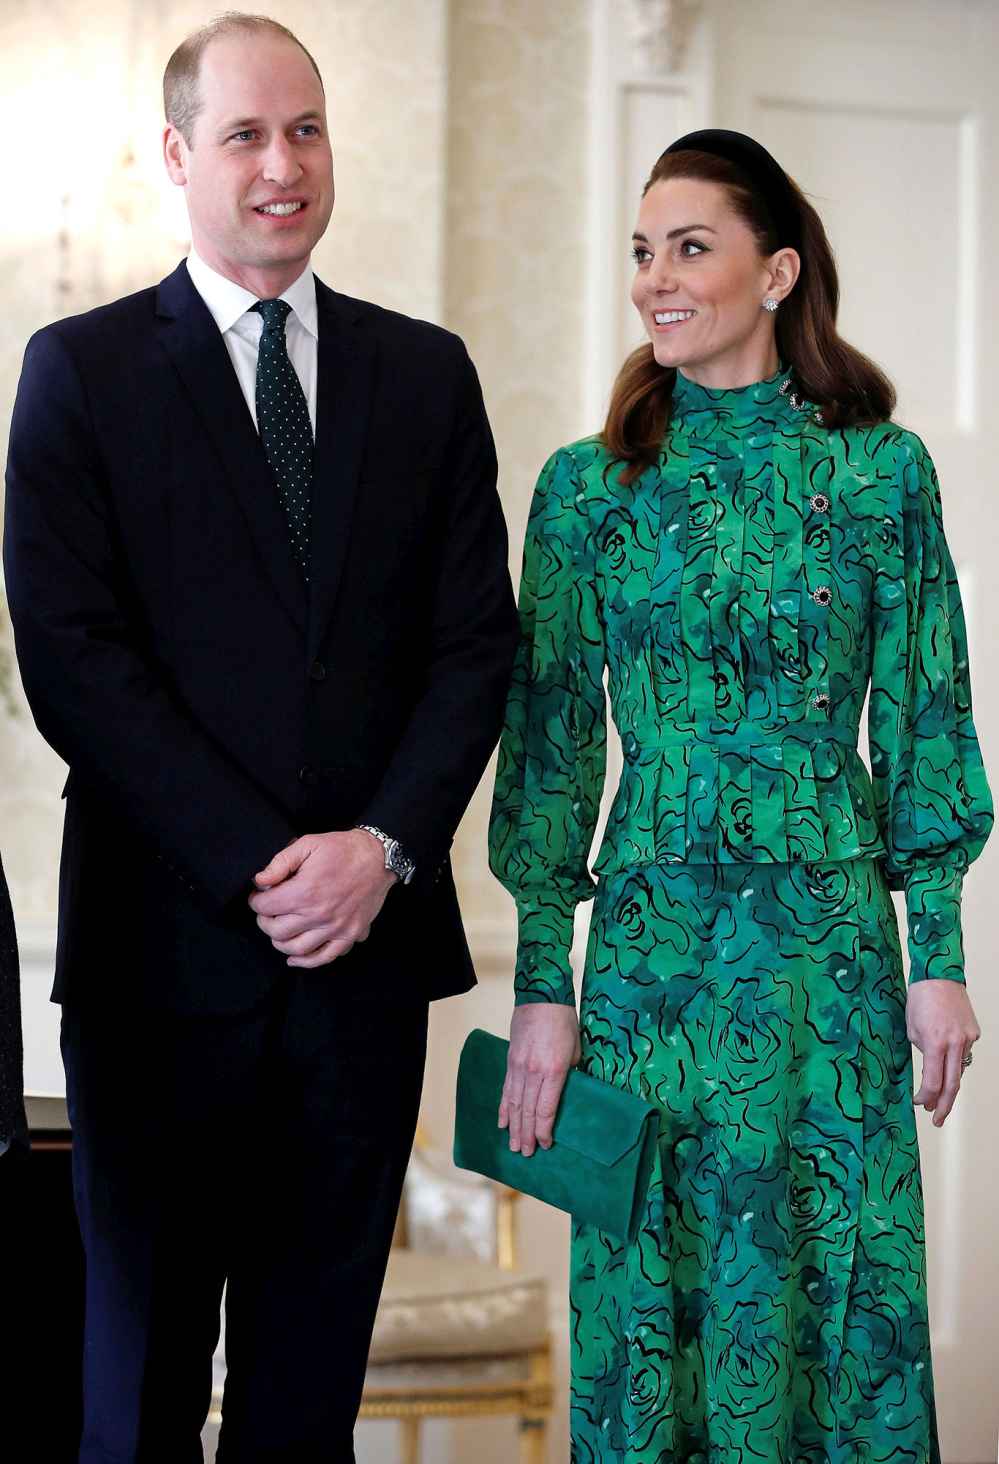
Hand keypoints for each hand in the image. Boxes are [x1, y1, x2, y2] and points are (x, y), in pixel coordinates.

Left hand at [248, 829, 395, 967]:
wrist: (378, 858)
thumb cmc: (342, 849)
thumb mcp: (308, 844)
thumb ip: (280, 863)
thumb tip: (259, 881)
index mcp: (305, 892)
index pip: (264, 907)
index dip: (256, 900)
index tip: (259, 895)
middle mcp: (318, 915)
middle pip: (276, 930)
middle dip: (264, 920)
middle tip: (268, 911)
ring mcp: (335, 928)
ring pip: (295, 948)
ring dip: (280, 941)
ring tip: (280, 929)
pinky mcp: (349, 935)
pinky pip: (323, 958)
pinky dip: (305, 962)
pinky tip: (294, 957)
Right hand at [499, 1003, 580, 1156]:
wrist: (541, 996)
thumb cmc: (564, 1021)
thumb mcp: (577, 1048)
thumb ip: (572, 1073)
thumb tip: (570, 1093)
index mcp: (555, 1070)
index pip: (546, 1108)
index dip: (544, 1130)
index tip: (545, 1144)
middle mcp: (534, 1071)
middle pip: (528, 1111)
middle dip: (527, 1134)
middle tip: (525, 1153)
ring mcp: (519, 1066)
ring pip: (514, 1103)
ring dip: (513, 1126)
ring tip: (513, 1145)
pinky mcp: (510, 1061)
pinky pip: (506, 1089)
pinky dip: (504, 1107)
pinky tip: (502, 1121)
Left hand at [907, 979, 980, 1126]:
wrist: (939, 975)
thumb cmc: (920, 998)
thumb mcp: (911, 1028)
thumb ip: (922, 1051)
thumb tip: (930, 1070)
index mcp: (935, 1042)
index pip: (933, 1081)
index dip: (926, 1097)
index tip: (919, 1103)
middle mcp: (955, 1043)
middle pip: (953, 1084)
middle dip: (944, 1105)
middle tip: (937, 1120)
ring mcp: (967, 1038)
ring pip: (960, 1069)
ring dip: (949, 1083)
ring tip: (938, 1094)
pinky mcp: (973, 1032)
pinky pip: (963, 1053)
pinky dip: (954, 1059)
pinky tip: (945, 1058)